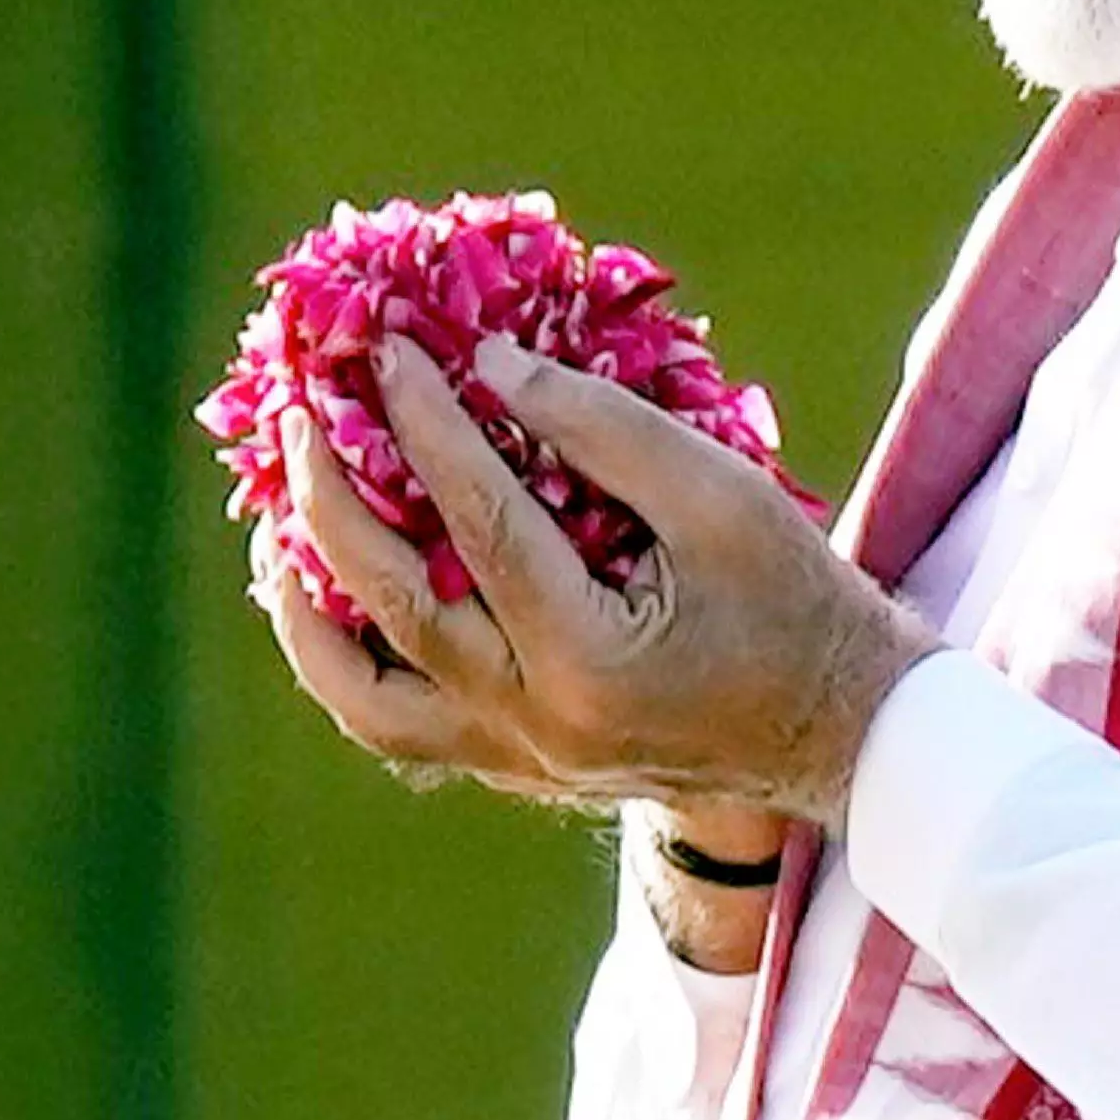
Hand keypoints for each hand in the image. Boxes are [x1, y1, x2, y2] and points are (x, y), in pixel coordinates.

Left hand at [254, 332, 940, 827]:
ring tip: (273, 534)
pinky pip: (403, 726)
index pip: (479, 522)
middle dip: (333, 500)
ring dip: (308, 614)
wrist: (846, 732)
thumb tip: (489, 368)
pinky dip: (352, 666)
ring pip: (369, 700)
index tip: (387, 350)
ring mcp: (522, 761)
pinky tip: (330, 602)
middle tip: (298, 416)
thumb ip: (604, 430)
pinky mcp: (522, 770)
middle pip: (396, 608)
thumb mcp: (724, 496)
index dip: (426, 425)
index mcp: (593, 660)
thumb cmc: (800, 602)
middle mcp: (539, 725)